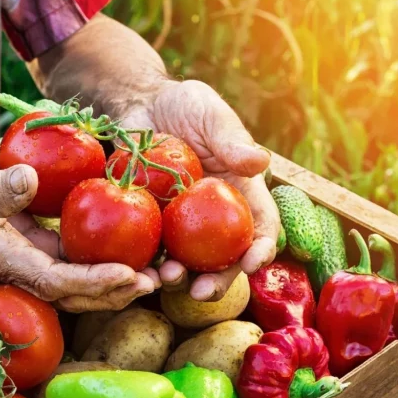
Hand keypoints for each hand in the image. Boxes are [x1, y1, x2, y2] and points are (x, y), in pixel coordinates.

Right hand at [0, 134, 158, 310]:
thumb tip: (28, 184)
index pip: (53, 282)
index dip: (91, 282)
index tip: (127, 273)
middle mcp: (17, 265)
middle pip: (71, 294)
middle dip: (112, 292)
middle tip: (153, 282)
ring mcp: (28, 257)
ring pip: (77, 282)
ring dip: (115, 282)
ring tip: (154, 274)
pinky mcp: (38, 243)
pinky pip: (76, 259)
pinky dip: (104, 260)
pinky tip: (133, 249)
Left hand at [120, 80, 280, 300]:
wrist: (140, 105)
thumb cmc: (185, 105)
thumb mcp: (210, 114)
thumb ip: (230, 138)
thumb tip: (260, 162)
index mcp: (241, 193)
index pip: (261, 227)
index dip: (261, 249)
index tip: (252, 262)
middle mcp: (216, 217)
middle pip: (226, 258)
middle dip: (219, 281)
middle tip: (202, 291)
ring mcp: (182, 224)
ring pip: (187, 263)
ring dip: (179, 279)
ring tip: (166, 279)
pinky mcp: (151, 224)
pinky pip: (150, 250)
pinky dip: (145, 264)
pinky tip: (136, 270)